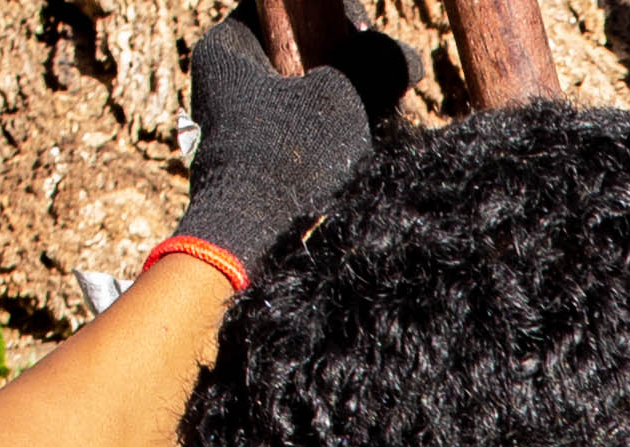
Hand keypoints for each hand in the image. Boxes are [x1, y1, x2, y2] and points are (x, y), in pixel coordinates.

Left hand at [170, 8, 422, 271]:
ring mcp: (237, 120)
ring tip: (377, 122)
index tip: (364, 37)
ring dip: (346, 104)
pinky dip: (332, 136)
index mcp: (228, 47)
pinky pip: (301, 130)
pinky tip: (360, 152)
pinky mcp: (253, 157)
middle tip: (380, 85)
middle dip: (346, 67)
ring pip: (305, 92)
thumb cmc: (286, 159)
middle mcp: (225, 79)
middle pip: (299, 50)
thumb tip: (404, 59)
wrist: (251, 240)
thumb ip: (378, 63)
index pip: (284, 7)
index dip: (332, 16)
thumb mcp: (343, 97)